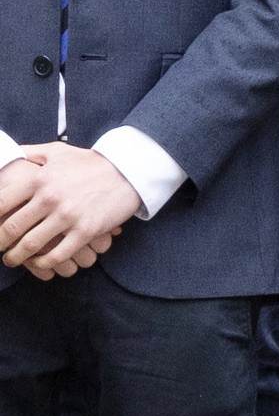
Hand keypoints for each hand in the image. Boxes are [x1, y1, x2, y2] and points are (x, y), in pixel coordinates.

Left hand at [0, 143, 138, 274]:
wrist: (129, 172)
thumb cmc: (90, 163)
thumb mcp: (60, 151)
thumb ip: (31, 153)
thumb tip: (11, 154)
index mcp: (41, 178)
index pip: (1, 203)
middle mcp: (51, 197)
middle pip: (10, 229)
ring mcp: (68, 215)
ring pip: (29, 246)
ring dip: (15, 257)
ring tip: (13, 259)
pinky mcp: (85, 231)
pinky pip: (55, 256)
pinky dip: (42, 263)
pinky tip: (39, 261)